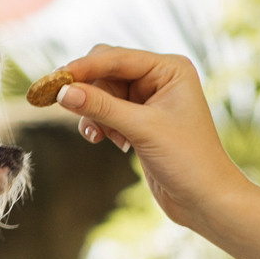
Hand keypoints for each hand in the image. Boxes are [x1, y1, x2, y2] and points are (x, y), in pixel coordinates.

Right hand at [54, 47, 251, 230]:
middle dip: (87, 91)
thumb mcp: (142, 129)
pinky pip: (107, 112)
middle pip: (105, 71)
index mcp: (170, 69)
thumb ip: (102, 107)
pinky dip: (101, 124)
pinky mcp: (140, 121)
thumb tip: (62, 92)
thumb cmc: (188, 160)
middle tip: (61, 104)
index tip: (54, 80)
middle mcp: (160, 78)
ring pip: (102, 93)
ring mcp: (149, 100)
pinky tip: (109, 142)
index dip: (83, 68)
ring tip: (100, 136)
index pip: (116, 58)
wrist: (205, 200)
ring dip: (94, 113)